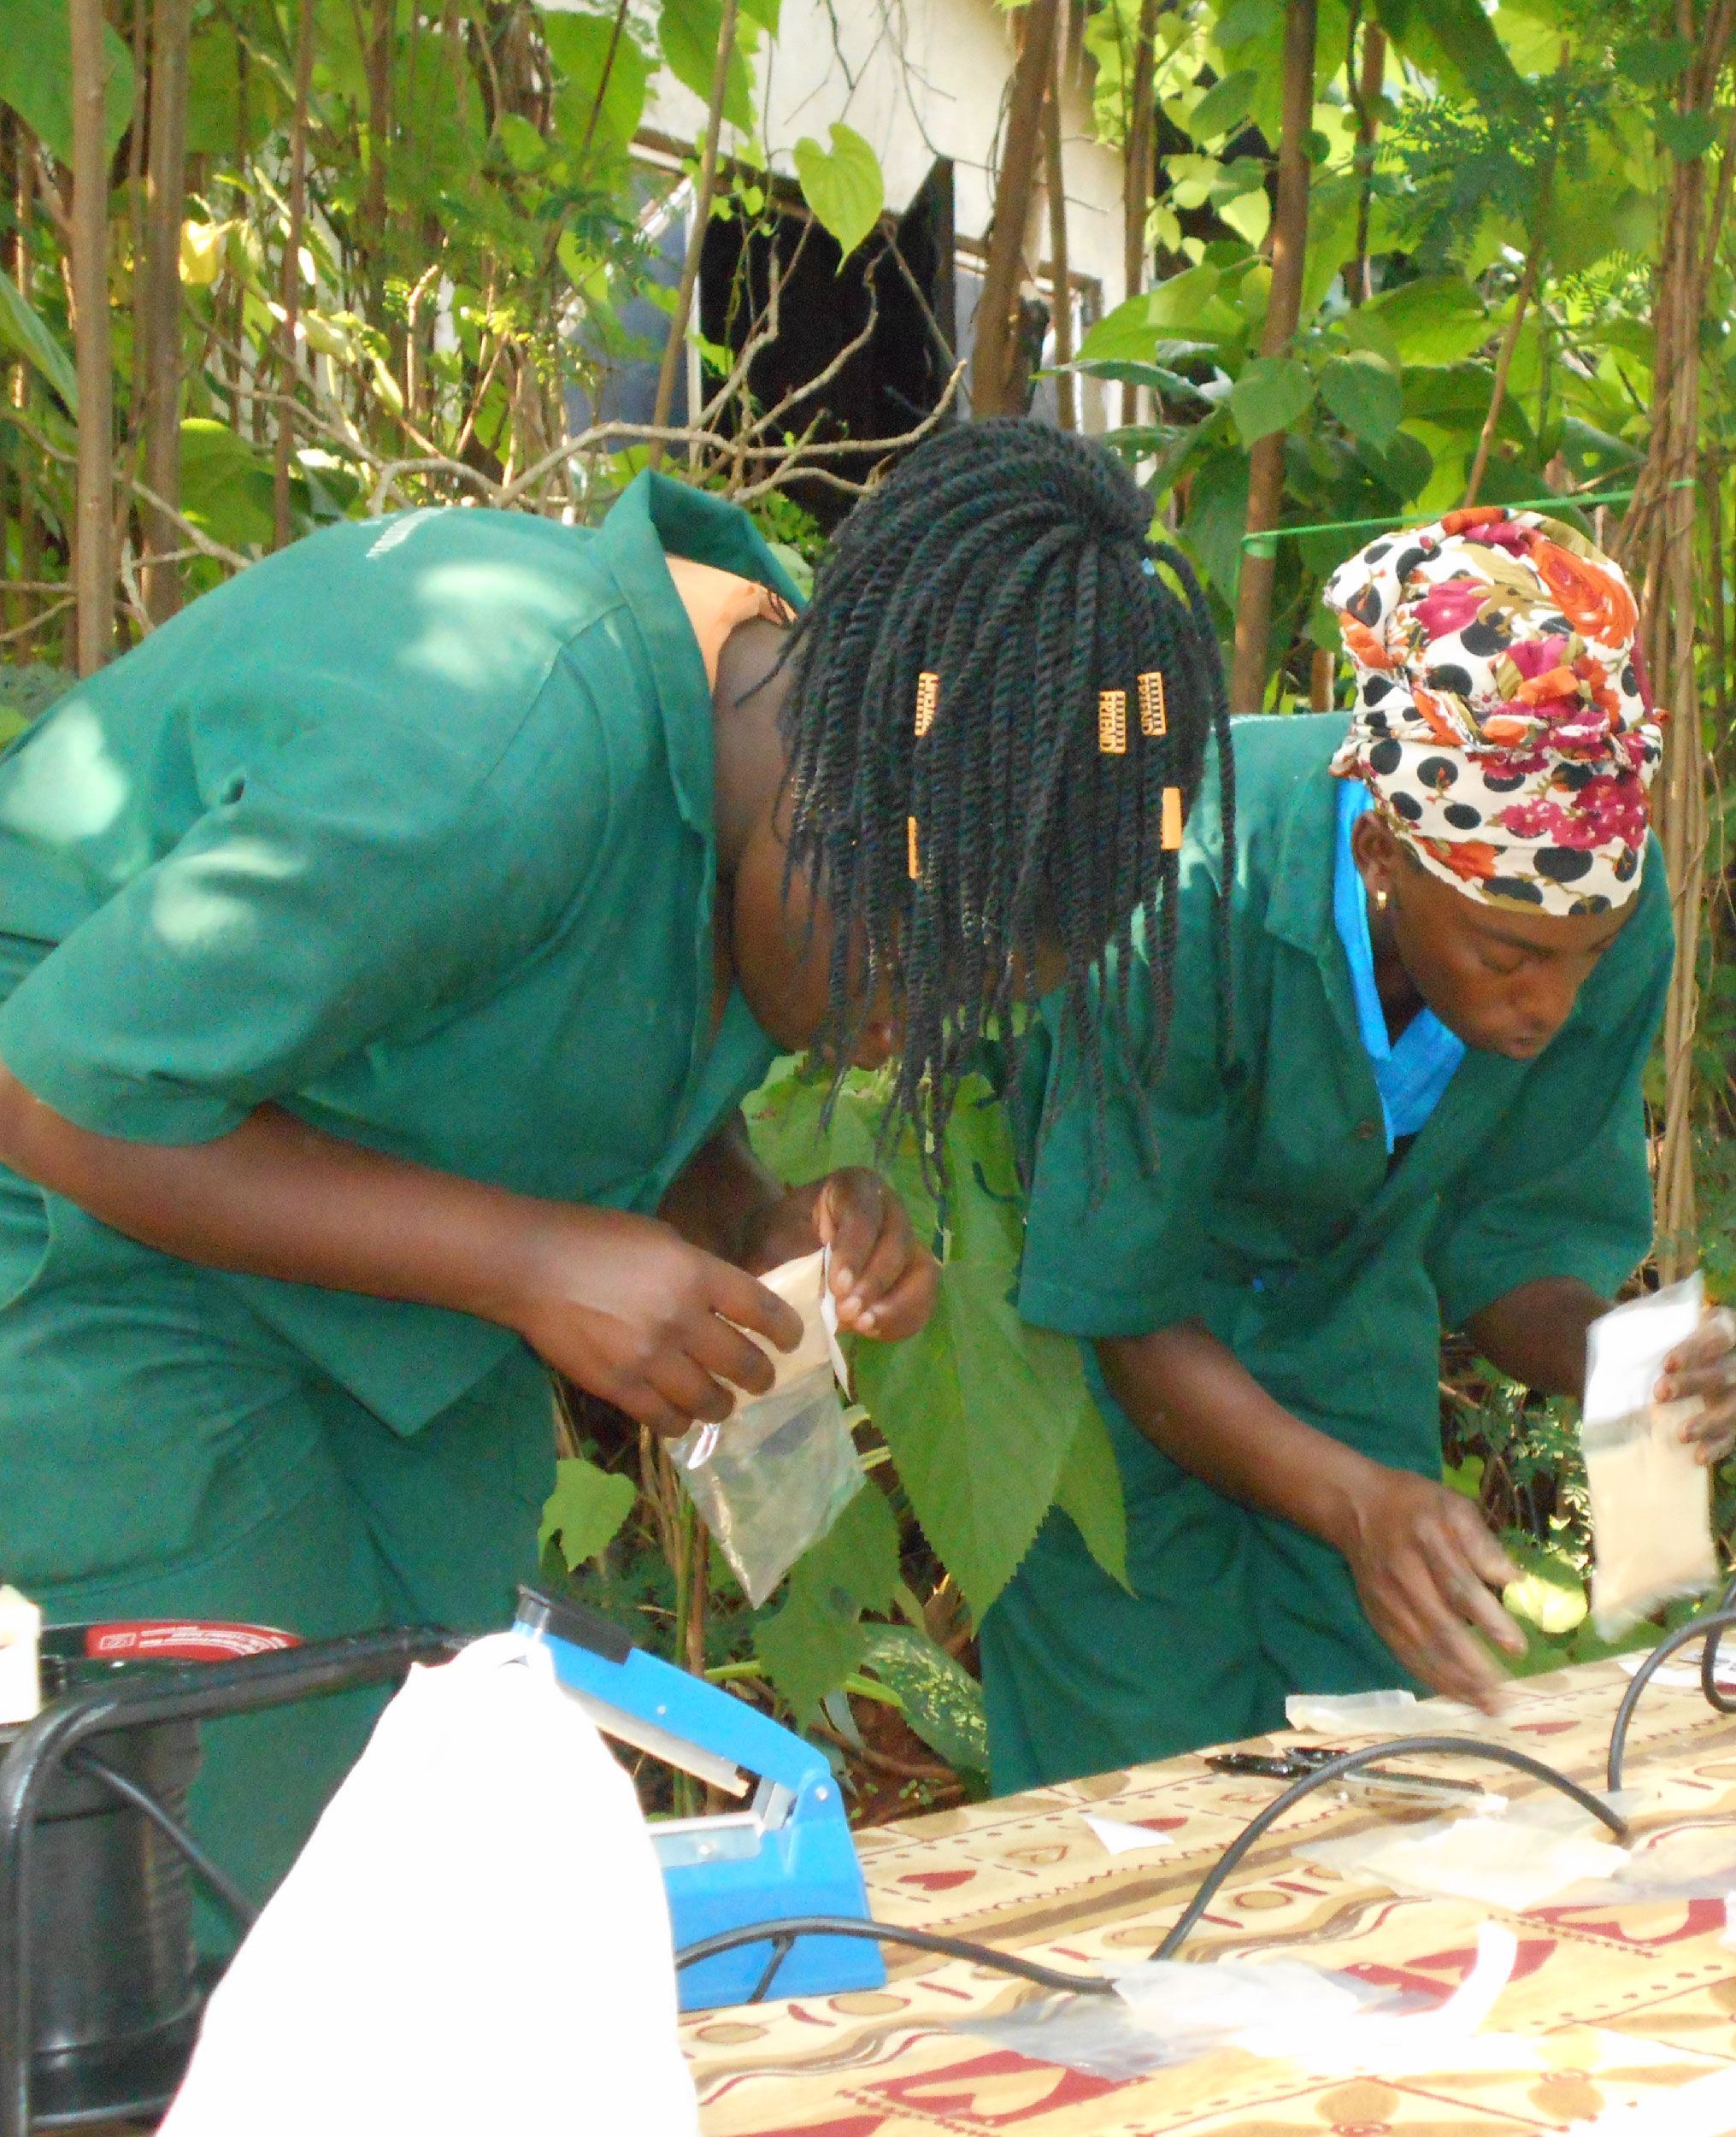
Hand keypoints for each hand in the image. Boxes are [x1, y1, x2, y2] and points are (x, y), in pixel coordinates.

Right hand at [510, 1204, 802, 1436]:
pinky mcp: (619, 1387)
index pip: (763, 1310)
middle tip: (761, 1379)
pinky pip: (666, 1420)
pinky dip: (681, 1422)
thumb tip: (728, 1302)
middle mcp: (682, 1319)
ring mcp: (650, 1358)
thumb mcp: (661, 1238)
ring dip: (724, 1404)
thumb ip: (698, 1271)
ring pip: (710, 1400)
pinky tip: (682, 1416)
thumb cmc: (595, 1238)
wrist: (531, 1266)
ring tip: (723, 1403)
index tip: (792, 1340)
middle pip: (743, 1362)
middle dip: (761, 1376)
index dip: (787, 1330)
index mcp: (697, 1274)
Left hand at [743, 1168, 938, 1340]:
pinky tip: (872, 1332)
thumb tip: (814, 1297)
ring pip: (921, 1272)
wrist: (784, 1248)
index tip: (837, 1287)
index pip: (864, 1215)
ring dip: (896, 1305)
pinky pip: (922, 1300)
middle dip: (874, 1283)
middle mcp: (889, 1209)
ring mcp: (907, 1242)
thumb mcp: (776, 1239)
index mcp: (856, 1186)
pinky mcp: (913, 1274)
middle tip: (846, 1314)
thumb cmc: (780, 1236)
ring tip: (863, 1327)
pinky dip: (901, 1320)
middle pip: (898, 1244)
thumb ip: (793, 1260)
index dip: (855, 1252)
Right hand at [1332, 1464, 1524, 1712]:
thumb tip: (1515, 1582)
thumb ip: (1482, 1544)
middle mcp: (1405, 1577)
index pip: (1460, 1588)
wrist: (1357, 1507)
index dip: (1489, 1620)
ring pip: (1421, 1648)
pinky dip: (1429, 1677)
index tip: (1517, 1648)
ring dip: (1454, 1681)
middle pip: (1440, 1628)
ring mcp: (1387, 1601)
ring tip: (1485, 1705)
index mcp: (1428, 1544)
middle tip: (1503, 1697)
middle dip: (1473, 1667)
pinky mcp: (1377, 1617)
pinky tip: (1454, 1693)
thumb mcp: (1454, 1506)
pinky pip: (1404, 1653)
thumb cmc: (1417, 1506)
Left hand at [1656, 1305, 1735, 1464]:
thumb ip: (1660, 1331)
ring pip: (1733, 1408)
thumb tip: (1617, 1341)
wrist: (1706, 1364)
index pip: (1715, 1338)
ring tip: (1681, 1434)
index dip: (1693, 1350)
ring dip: (1708, 1422)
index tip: (1667, 1364)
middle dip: (1692, 1384)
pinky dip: (1718, 1446)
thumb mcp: (1677, 1330)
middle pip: (1722, 1374)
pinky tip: (1698, 1457)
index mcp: (1726, 1332)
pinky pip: (1734, 1436)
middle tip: (1659, 1393)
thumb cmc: (1681, 1344)